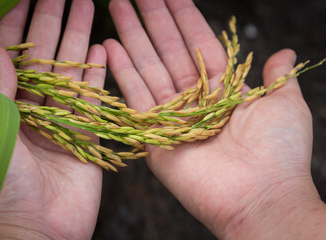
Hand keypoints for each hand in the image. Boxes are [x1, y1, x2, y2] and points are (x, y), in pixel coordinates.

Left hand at [0, 0, 105, 238]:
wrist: (35, 234)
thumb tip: (3, 51)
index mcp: (1, 109)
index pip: (11, 58)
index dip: (19, 27)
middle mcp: (31, 112)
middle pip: (44, 59)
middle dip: (53, 24)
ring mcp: (60, 123)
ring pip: (70, 73)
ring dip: (78, 41)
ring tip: (87, 10)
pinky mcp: (86, 136)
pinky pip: (92, 100)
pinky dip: (97, 76)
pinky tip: (100, 51)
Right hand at [104, 0, 325, 237]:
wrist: (260, 198)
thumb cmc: (279, 152)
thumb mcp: (284, 105)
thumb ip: (277, 77)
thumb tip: (282, 53)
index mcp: (222, 89)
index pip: (198, 44)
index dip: (183, 17)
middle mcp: (194, 100)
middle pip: (168, 52)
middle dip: (151, 20)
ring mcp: (171, 117)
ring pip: (148, 68)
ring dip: (132, 38)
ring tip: (117, 8)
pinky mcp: (153, 136)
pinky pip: (135, 98)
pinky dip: (121, 72)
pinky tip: (110, 47)